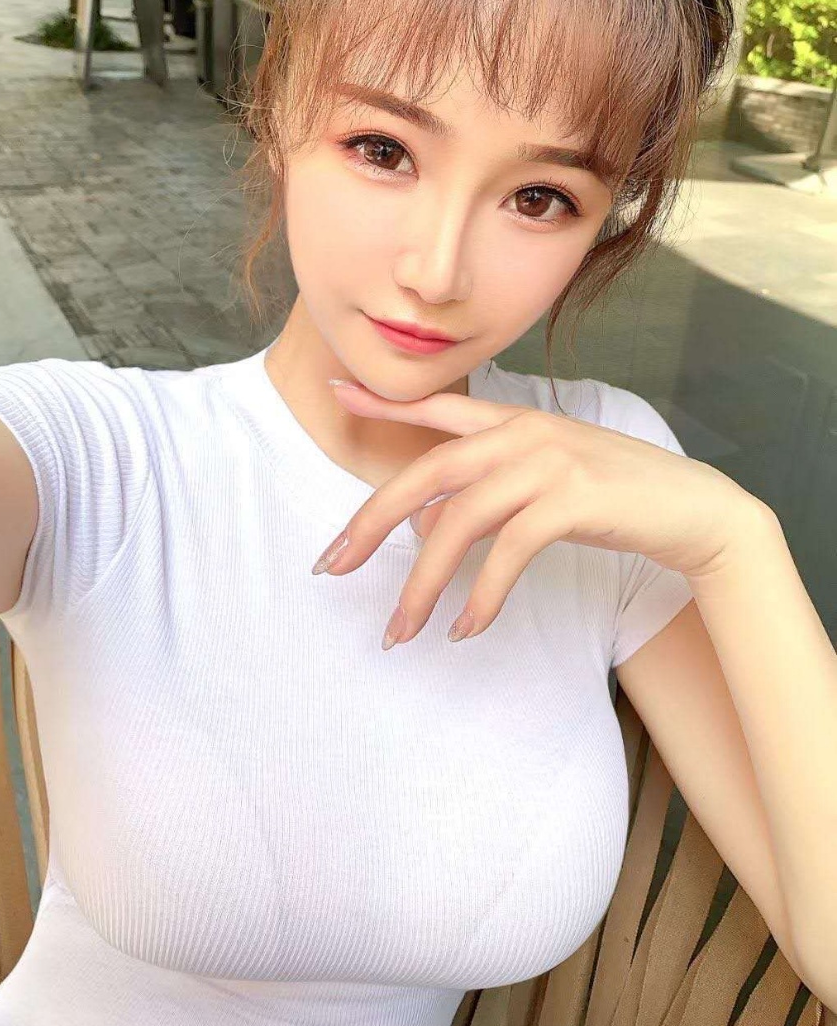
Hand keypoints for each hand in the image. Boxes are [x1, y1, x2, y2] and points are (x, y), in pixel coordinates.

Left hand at [312, 381, 761, 648]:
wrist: (695, 509)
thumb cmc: (615, 497)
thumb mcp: (543, 486)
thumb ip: (485, 496)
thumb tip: (425, 530)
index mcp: (514, 422)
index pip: (439, 408)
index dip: (386, 403)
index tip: (336, 395)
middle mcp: (523, 433)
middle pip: (427, 472)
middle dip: (371, 520)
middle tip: (330, 566)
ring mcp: (548, 462)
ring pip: (459, 523)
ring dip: (422, 583)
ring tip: (399, 630)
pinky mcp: (573, 500)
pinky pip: (507, 553)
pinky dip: (481, 597)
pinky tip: (464, 630)